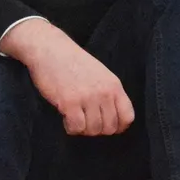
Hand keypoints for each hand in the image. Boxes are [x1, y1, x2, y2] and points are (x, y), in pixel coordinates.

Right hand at [2, 20, 133, 136]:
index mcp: (114, 85)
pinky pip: (76, 128)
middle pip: (109, 127)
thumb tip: (113, 117)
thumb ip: (109, 93)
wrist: (51, 49)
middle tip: (86, 122)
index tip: (107, 126)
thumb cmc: (74, 62)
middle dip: (98, 130)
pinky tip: (66, 118)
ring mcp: (87, 98)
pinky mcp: (69, 103)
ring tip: (76, 118)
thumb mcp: (101, 74)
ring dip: (83, 129)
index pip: (127, 117)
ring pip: (93, 130)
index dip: (118, 127)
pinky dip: (71, 128)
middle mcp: (104, 93)